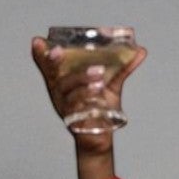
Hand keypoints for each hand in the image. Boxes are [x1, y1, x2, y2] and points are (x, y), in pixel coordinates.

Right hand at [30, 34, 146, 153]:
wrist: (102, 137)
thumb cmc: (101, 109)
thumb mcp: (112, 85)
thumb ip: (123, 68)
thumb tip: (140, 51)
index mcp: (64, 80)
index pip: (48, 65)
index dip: (41, 54)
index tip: (37, 41)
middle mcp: (59, 93)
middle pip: (53, 75)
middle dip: (54, 62)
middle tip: (60, 51)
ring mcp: (64, 107)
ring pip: (66, 90)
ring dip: (81, 81)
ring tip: (99, 77)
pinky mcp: (72, 121)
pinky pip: (75, 108)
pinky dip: (86, 100)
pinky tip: (98, 96)